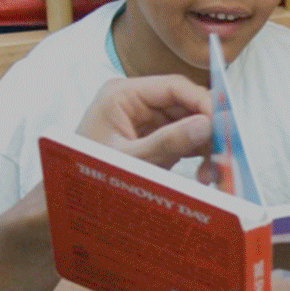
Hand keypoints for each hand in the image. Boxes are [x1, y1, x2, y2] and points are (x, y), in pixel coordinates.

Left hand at [77, 75, 212, 168]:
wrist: (64, 203)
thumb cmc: (86, 178)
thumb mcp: (130, 161)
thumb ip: (168, 143)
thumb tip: (206, 126)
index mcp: (122, 94)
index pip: (173, 87)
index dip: (202, 102)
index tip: (224, 125)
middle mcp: (134, 102)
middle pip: (184, 104)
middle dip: (207, 128)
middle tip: (225, 153)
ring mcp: (144, 121)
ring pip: (188, 123)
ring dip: (205, 146)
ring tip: (213, 173)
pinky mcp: (151, 139)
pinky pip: (182, 141)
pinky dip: (196, 156)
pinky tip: (204, 175)